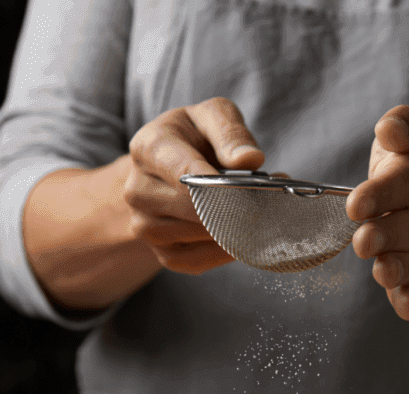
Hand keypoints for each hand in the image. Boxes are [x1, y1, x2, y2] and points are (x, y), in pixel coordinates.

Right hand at [124, 97, 264, 273]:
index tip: (249, 191)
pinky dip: (225, 252)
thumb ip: (230, 132)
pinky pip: (197, 261)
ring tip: (258, 214)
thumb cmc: (194, 138)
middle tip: (270, 203)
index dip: (219, 186)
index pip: (184, 172)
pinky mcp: (161, 252)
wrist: (167, 169)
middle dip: (236, 208)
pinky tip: (241, 236)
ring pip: (197, 237)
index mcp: (148, 147)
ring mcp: (144, 225)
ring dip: (234, 230)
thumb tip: (249, 159)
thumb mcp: (212, 116)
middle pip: (193, 209)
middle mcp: (138, 190)